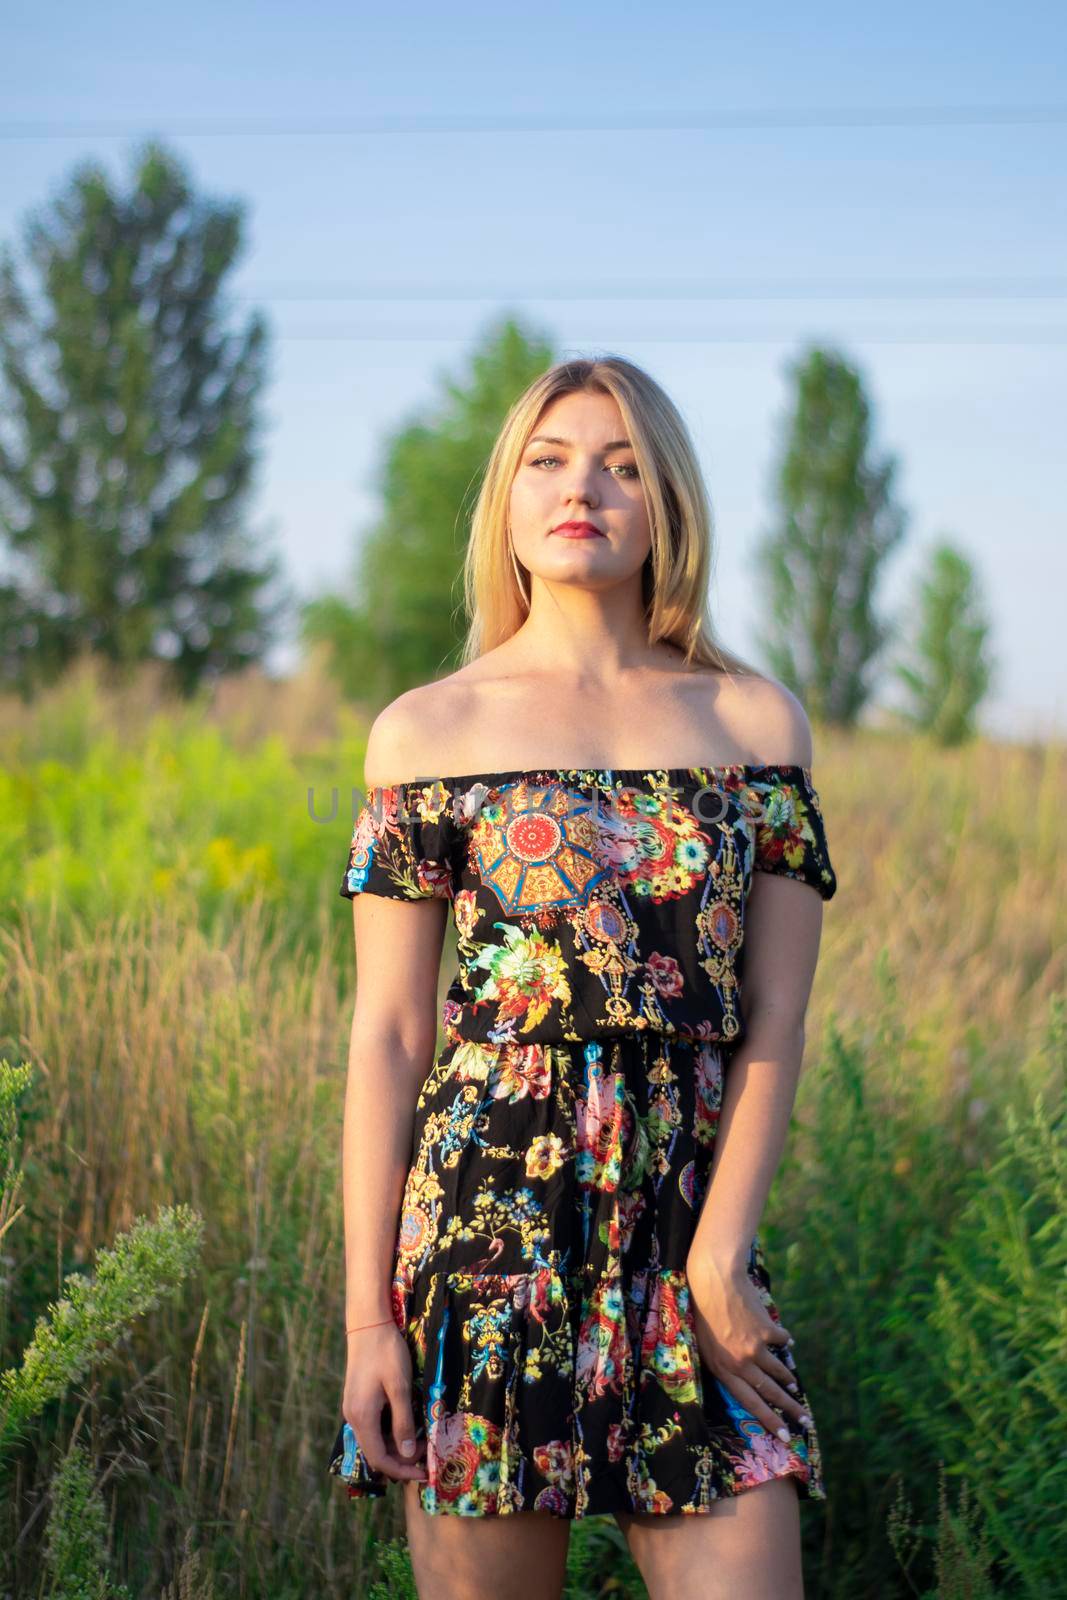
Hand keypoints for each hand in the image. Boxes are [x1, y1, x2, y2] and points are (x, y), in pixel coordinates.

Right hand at [343, 1324, 428, 1482]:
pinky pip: (373, 1427)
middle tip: (428, 1455)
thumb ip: (403, 1422)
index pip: (380, 1459)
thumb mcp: (399, 1387)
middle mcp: (353, 1418)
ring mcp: (353, 1409)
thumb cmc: (386, 1353)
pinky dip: (390, 1433)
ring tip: (422, 1441)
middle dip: (402, 1460)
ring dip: (396, 1446)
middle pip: (376, 1453)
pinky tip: (407, 1426)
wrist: (368, 1324)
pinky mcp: (357, 1400)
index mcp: (362, 1418)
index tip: (424, 1472)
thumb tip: (408, 1454)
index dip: (402, 1470)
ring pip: (375, 1440)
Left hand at [685, 1252, 812, 1440]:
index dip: (770, 1422)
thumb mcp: (706, 1345)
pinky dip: (783, 1341)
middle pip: (770, 1393)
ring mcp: (755, 1347)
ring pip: (779, 1371)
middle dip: (790, 1410)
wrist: (714, 1281)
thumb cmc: (703, 1312)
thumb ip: (724, 1364)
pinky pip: (780, 1341)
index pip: (750, 1404)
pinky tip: (784, 1340)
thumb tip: (744, 1377)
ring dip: (787, 1380)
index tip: (786, 1438)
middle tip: (806, 1422)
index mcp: (723, 1370)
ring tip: (794, 1387)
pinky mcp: (767, 1330)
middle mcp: (741, 1363)